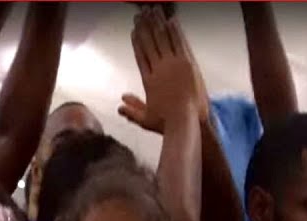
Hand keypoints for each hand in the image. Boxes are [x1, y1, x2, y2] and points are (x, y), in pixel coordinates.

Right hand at [122, 7, 206, 132]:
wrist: (185, 121)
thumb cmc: (166, 122)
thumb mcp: (145, 119)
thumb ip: (132, 110)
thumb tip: (120, 103)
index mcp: (148, 80)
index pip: (141, 56)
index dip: (137, 41)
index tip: (134, 30)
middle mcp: (159, 68)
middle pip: (150, 43)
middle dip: (144, 27)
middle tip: (140, 14)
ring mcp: (173, 64)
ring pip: (163, 39)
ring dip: (157, 24)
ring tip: (153, 11)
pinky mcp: (187, 63)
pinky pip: (179, 43)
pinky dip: (174, 31)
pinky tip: (171, 20)